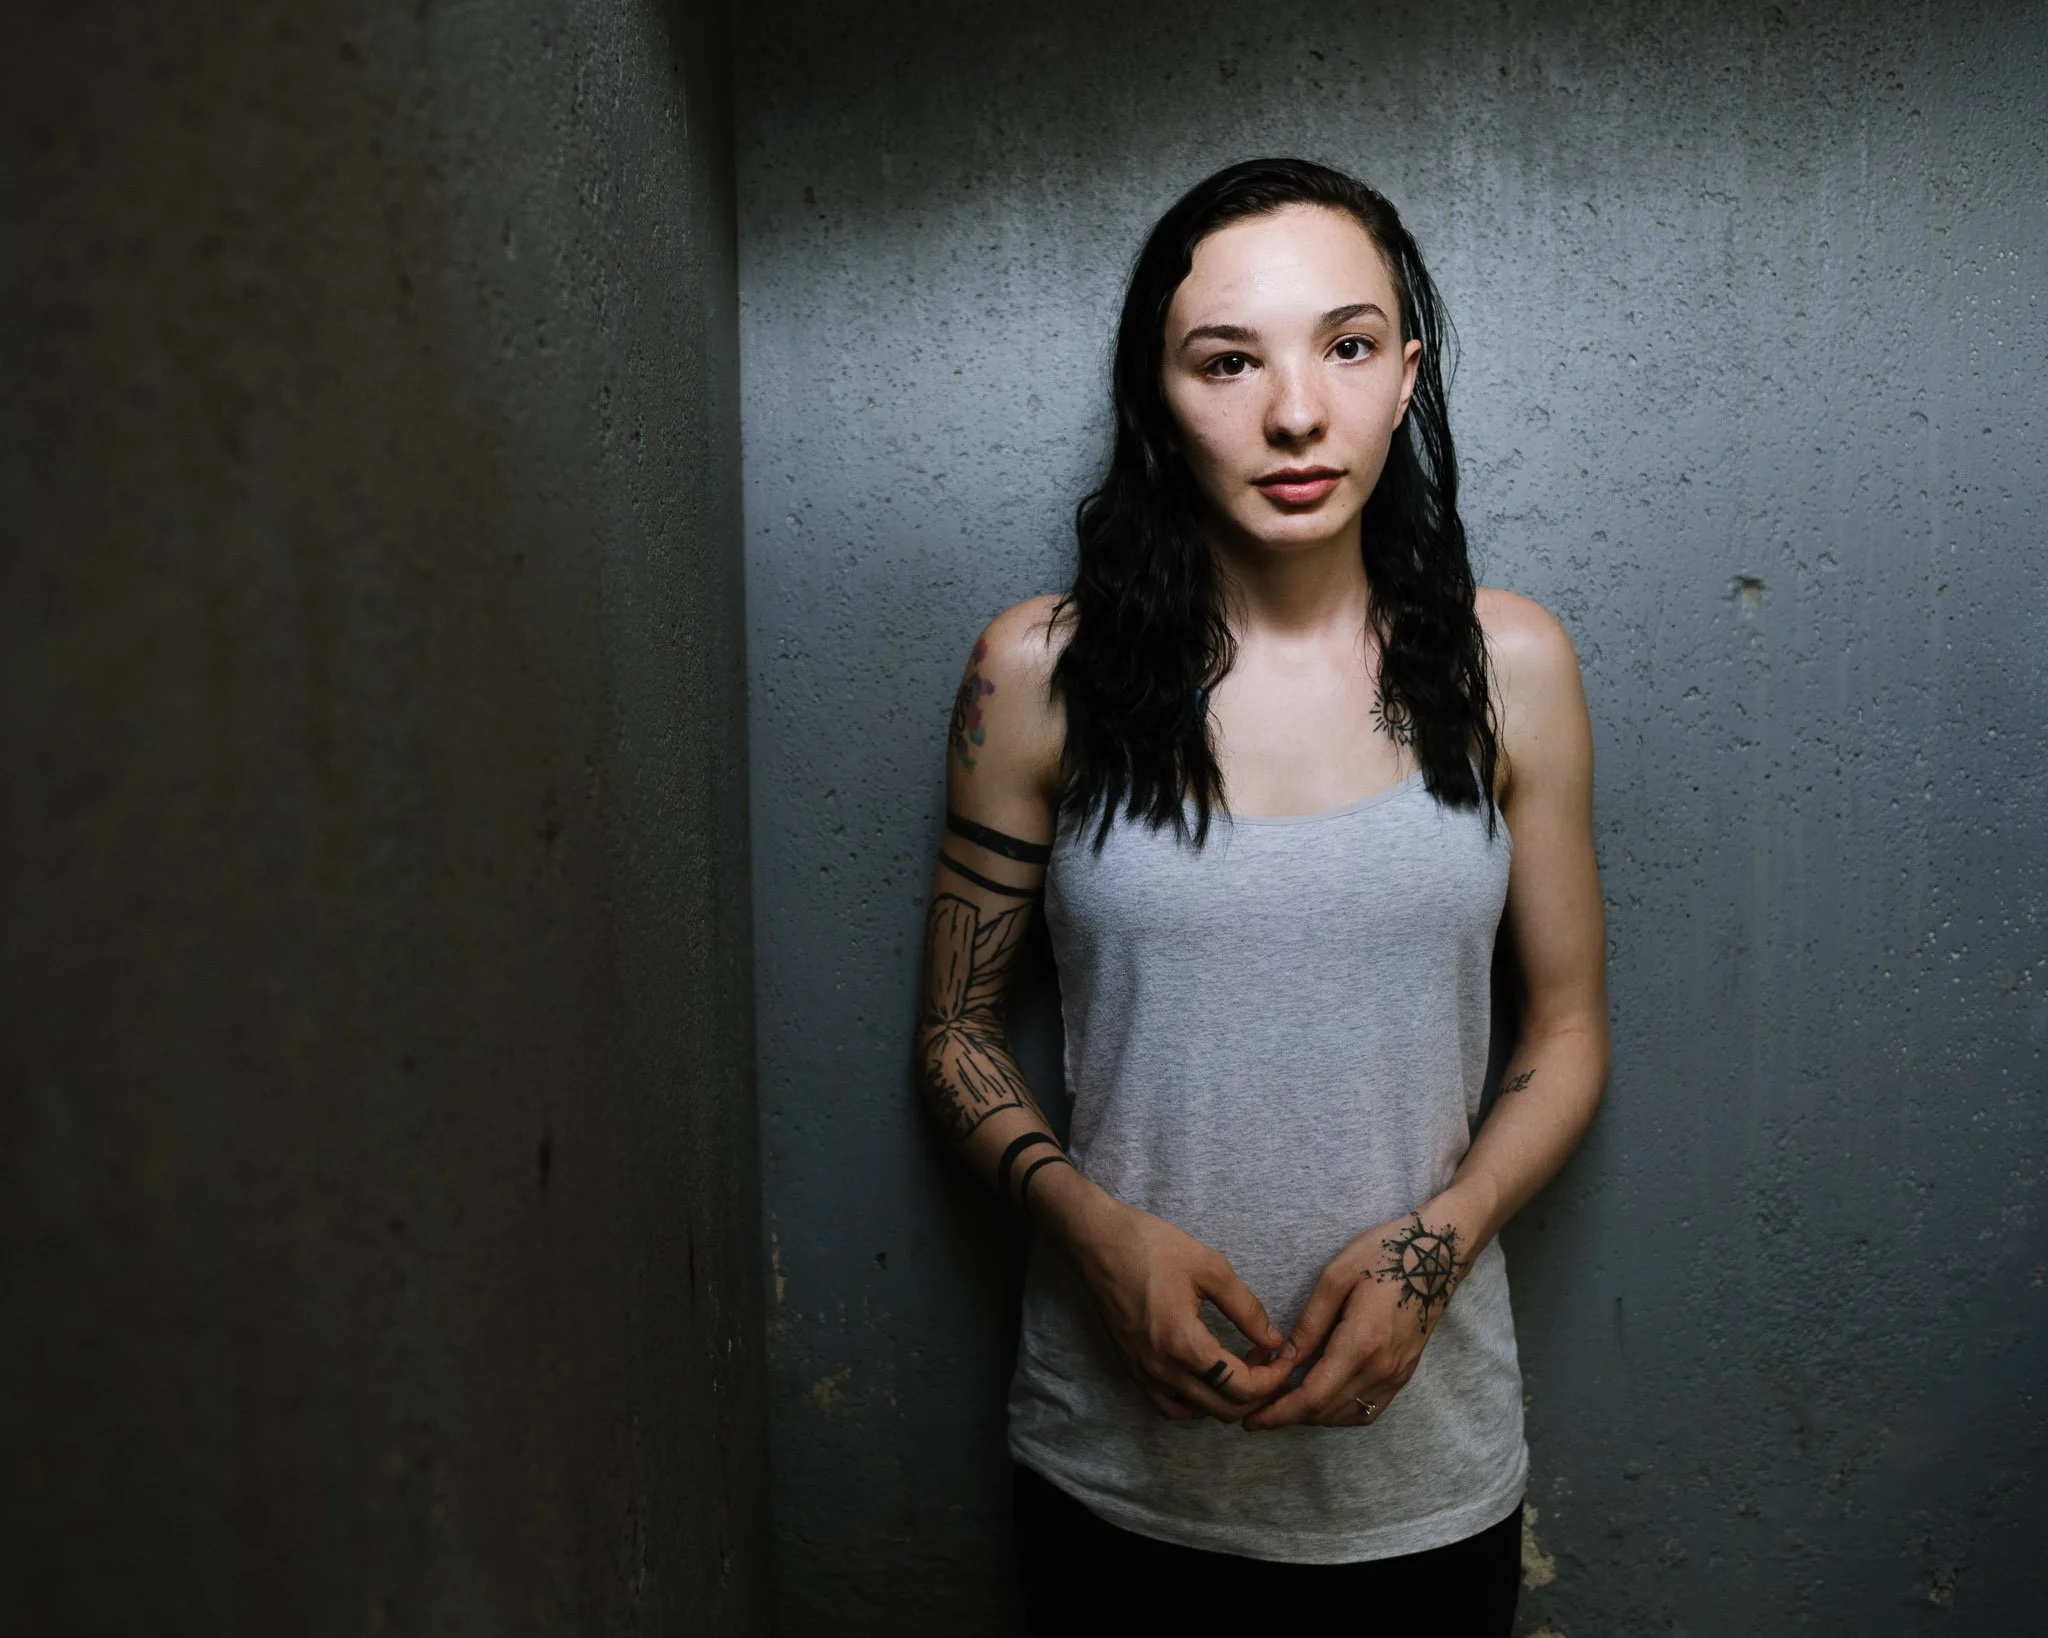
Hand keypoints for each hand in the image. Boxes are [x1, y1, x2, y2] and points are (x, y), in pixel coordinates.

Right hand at [1059, 1194, 1296, 1421]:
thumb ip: (1247, 1308)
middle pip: (1224, 1409)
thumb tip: (1273, 1340)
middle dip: (1258, 1393)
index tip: (1288, 1359)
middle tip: (1272, 1365)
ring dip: (1228, 1400)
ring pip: (1198, 1412)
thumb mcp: (1210, 1267)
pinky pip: (1169, 1405)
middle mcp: (1162, 1369)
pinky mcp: (1130, 1368)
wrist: (1097, 1240)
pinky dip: (1195, 1402)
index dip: (1274, 1379)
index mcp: (1185, 1344)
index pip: (1242, 1386)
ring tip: (1243, 1369)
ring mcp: (1143, 1373)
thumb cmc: (1152, 1246)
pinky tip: (1207, 1379)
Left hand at [1242, 1210, 1463, 1431]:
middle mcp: (1381, 1369)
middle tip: (1257, 1411)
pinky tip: (1320, 1400)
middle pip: (1327, 1412)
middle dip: (1288, 1417)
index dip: (1280, 1413)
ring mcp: (1397, 1375)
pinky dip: (1339, 1413)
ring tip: (1282, 1405)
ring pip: (1347, 1415)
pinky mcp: (1405, 1374)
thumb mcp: (1335, 1277)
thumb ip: (1309, 1323)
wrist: (1437, 1254)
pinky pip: (1368, 1409)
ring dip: (1312, 1417)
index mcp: (1361, 1344)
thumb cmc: (1383, 1254)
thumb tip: (1283, 1359)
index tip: (1252, 1419)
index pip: (1313, 1397)